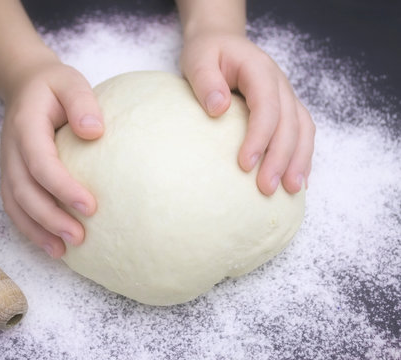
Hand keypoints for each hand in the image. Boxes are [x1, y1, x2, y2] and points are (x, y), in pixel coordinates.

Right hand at [0, 53, 103, 257]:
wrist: (27, 86)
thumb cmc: (54, 87)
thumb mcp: (70, 82)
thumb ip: (82, 103)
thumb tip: (94, 132)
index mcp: (26, 126)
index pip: (40, 162)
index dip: (62, 187)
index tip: (91, 206)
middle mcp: (12, 149)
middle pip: (24, 190)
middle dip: (50, 217)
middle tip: (80, 237)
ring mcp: (9, 165)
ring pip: (16, 204)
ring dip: (38, 230)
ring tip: (65, 251)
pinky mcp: (13, 176)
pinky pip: (16, 207)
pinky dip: (31, 229)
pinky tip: (53, 246)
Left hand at [180, 30, 314, 194]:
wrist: (221, 41)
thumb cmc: (208, 52)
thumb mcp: (199, 59)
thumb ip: (206, 80)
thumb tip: (218, 108)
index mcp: (260, 70)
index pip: (267, 107)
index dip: (259, 137)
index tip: (244, 164)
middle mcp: (280, 84)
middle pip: (289, 124)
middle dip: (280, 158)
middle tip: (267, 188)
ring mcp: (286, 96)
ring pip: (303, 130)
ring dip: (299, 161)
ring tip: (291, 190)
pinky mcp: (285, 109)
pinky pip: (302, 133)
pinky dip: (302, 156)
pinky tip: (298, 179)